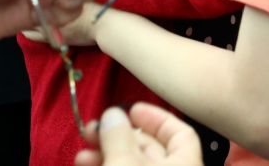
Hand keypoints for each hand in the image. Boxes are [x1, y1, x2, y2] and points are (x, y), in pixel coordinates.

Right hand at [74, 104, 202, 165]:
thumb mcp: (124, 164)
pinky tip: (85, 163)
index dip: (156, 117)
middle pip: (151, 149)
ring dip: (107, 152)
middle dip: (119, 136)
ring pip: (133, 164)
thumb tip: (113, 114)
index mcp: (186, 164)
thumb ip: (118, 137)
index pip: (181, 133)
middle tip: (93, 129)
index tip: (131, 109)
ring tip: (82, 151)